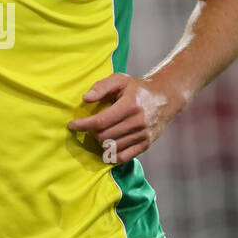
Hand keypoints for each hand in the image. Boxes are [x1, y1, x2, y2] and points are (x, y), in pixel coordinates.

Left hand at [67, 73, 186, 163]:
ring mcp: (143, 135)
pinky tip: (107, 146)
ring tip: (99, 133)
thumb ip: (101, 87)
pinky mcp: (146, 144)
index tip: (72, 125)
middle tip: (90, 126)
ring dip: (100, 142)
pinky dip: (111, 154)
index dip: (83, 125)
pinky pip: (123, 157)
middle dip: (91, 132)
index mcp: (130, 105)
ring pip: (111, 147)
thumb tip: (85, 99)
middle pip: (104, 136)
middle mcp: (138, 122)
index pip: (101, 121)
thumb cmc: (138, 88)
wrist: (165, 98)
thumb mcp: (120, 80)